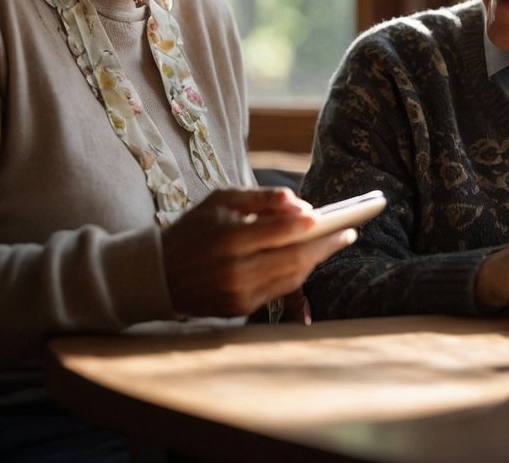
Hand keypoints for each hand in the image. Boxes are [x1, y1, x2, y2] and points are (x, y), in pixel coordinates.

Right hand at [160, 187, 354, 317]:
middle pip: (293, 260)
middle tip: (349, 232)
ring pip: (291, 278)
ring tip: (333, 242)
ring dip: (316, 261)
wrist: (160, 274)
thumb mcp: (221, 201)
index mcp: (228, 240)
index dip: (307, 226)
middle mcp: (234, 272)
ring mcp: (238, 295)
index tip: (328, 217)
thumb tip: (299, 203)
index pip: (278, 233)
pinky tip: (308, 259)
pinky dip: (296, 275)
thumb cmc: (195, 229)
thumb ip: (261, 198)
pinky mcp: (239, 310)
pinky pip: (278, 291)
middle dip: (325, 246)